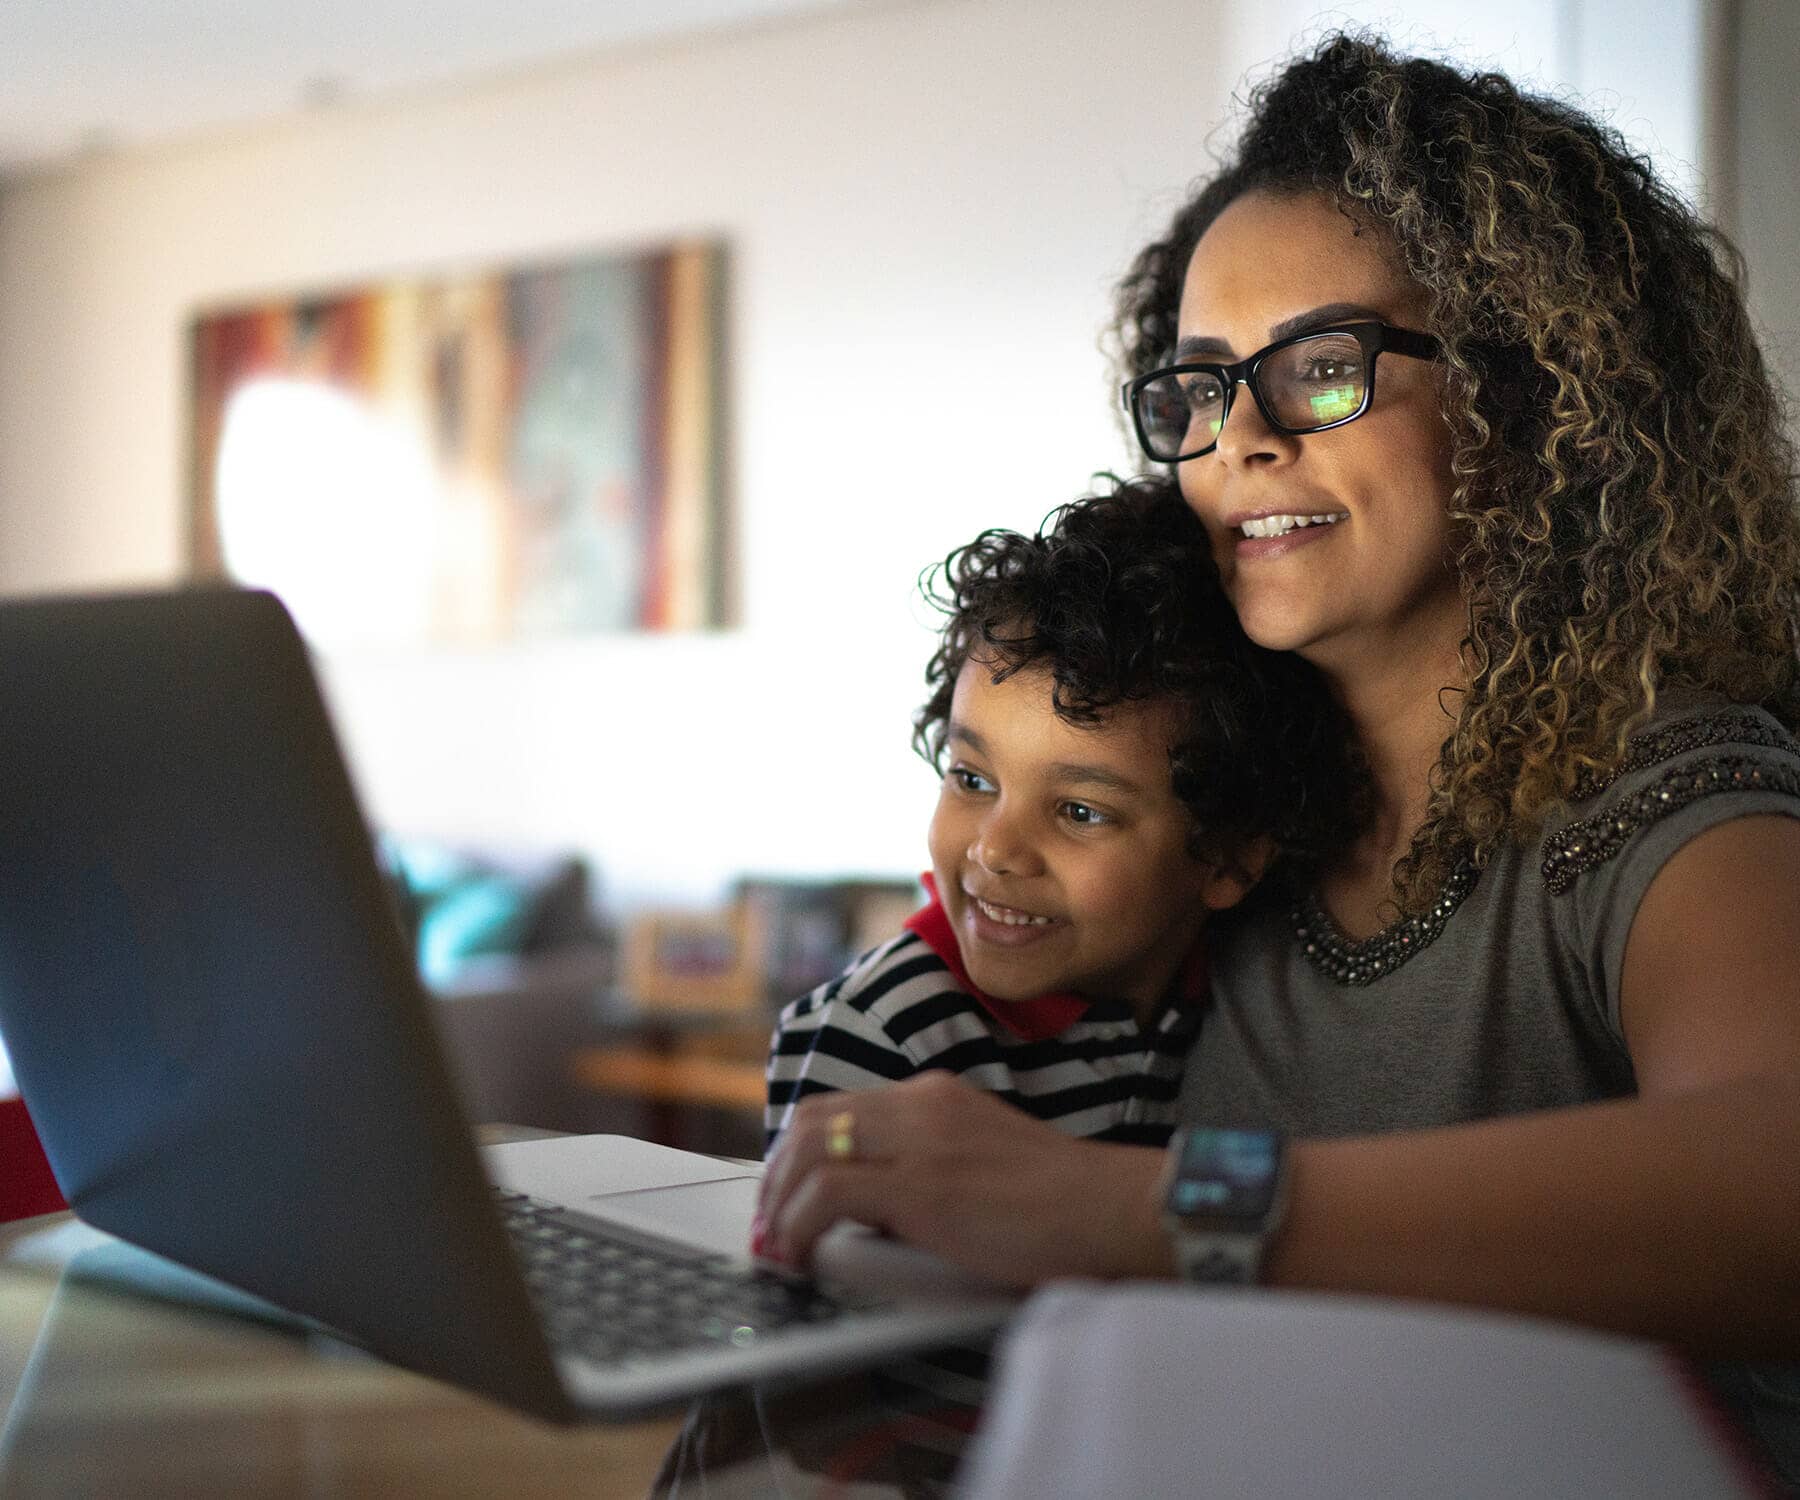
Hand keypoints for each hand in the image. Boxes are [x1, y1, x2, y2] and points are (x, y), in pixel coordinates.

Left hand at [756, 1072, 1173, 1287]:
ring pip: (809, 1147)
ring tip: (778, 1247)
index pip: (839, 1106)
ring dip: (778, 1201)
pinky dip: (798, 1225)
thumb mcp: (982, 1163)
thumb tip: (871, 1209)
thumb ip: (929, 1169)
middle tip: (768, 1226)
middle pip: (811, 1119)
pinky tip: (800, 1256)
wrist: (1112, 1210)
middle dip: (775, 1175)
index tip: (784, 1197)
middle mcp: (922, 1105)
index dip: (797, 1153)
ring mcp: (922, 1141)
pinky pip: (828, 1194)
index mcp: (937, 1097)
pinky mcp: (924, 1186)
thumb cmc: (1062, 1204)